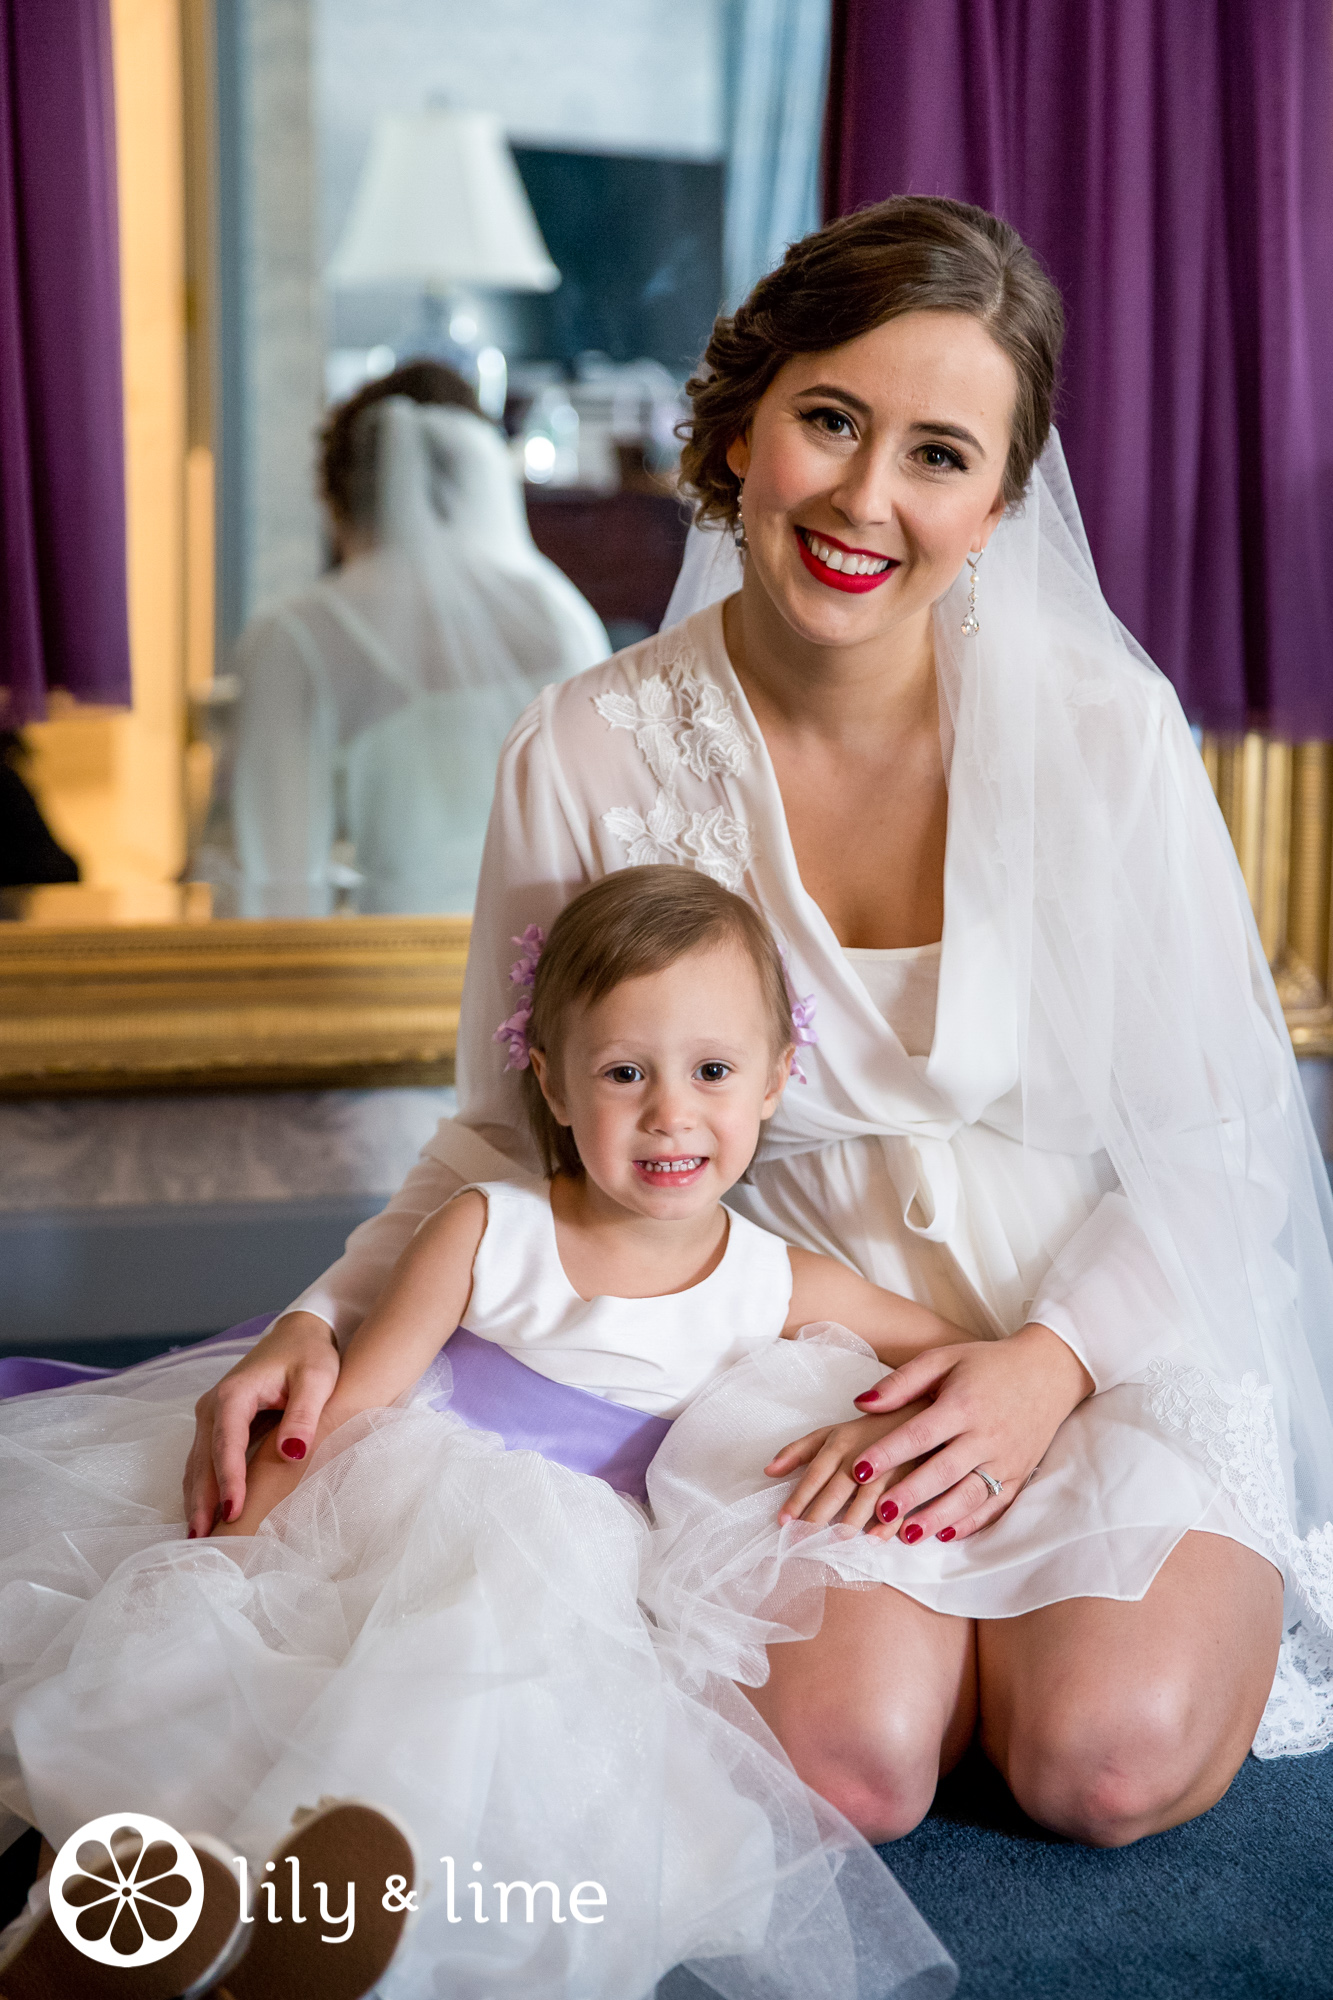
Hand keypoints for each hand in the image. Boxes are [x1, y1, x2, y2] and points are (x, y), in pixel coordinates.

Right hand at [183, 1311, 340, 1537]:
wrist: (298, 1334)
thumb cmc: (310, 1355)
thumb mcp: (317, 1379)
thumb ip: (304, 1414)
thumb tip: (291, 1453)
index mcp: (235, 1393)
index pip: (226, 1443)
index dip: (229, 1479)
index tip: (233, 1511)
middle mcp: (212, 1405)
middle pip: (202, 1460)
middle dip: (202, 1501)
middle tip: (203, 1541)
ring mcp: (209, 1416)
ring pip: (197, 1465)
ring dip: (196, 1500)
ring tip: (199, 1539)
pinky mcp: (214, 1425)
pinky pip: (202, 1462)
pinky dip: (201, 1490)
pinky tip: (205, 1516)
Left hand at [765, 1402, 930, 1533]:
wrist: (917, 1415)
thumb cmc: (866, 1431)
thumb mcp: (830, 1434)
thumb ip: (798, 1451)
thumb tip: (768, 1471)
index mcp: (839, 1444)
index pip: (814, 1475)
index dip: (798, 1498)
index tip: (783, 1521)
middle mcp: (861, 1457)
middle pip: (836, 1490)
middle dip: (818, 1516)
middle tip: (801, 1542)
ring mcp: (889, 1468)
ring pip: (867, 1499)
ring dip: (851, 1522)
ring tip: (834, 1543)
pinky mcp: (913, 1478)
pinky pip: (901, 1504)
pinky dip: (889, 1523)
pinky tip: (875, 1539)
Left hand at [837, 1323, 1093, 1545]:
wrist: (1048, 1372)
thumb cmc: (986, 1364)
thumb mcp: (944, 1359)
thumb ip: (902, 1382)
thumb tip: (861, 1404)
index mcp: (963, 1404)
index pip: (920, 1433)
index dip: (888, 1452)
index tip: (858, 1469)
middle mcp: (986, 1434)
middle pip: (945, 1470)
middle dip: (912, 1494)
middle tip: (880, 1514)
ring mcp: (1006, 1458)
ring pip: (970, 1495)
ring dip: (939, 1517)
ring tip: (907, 1535)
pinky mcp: (1020, 1474)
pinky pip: (996, 1505)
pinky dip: (972, 1522)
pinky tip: (946, 1534)